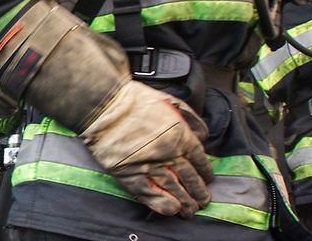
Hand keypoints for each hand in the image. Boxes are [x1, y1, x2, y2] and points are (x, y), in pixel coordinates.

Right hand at [80, 81, 213, 217]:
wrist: (104, 105)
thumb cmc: (134, 100)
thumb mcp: (170, 100)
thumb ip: (190, 117)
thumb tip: (203, 135)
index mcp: (181, 136)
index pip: (200, 160)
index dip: (205, 172)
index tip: (207, 179)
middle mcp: (169, 154)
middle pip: (190, 178)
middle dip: (199, 192)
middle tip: (203, 200)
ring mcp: (149, 166)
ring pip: (174, 189)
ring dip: (185, 202)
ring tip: (190, 210)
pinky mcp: (130, 175)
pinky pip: (149, 194)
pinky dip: (162, 204)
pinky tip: (172, 210)